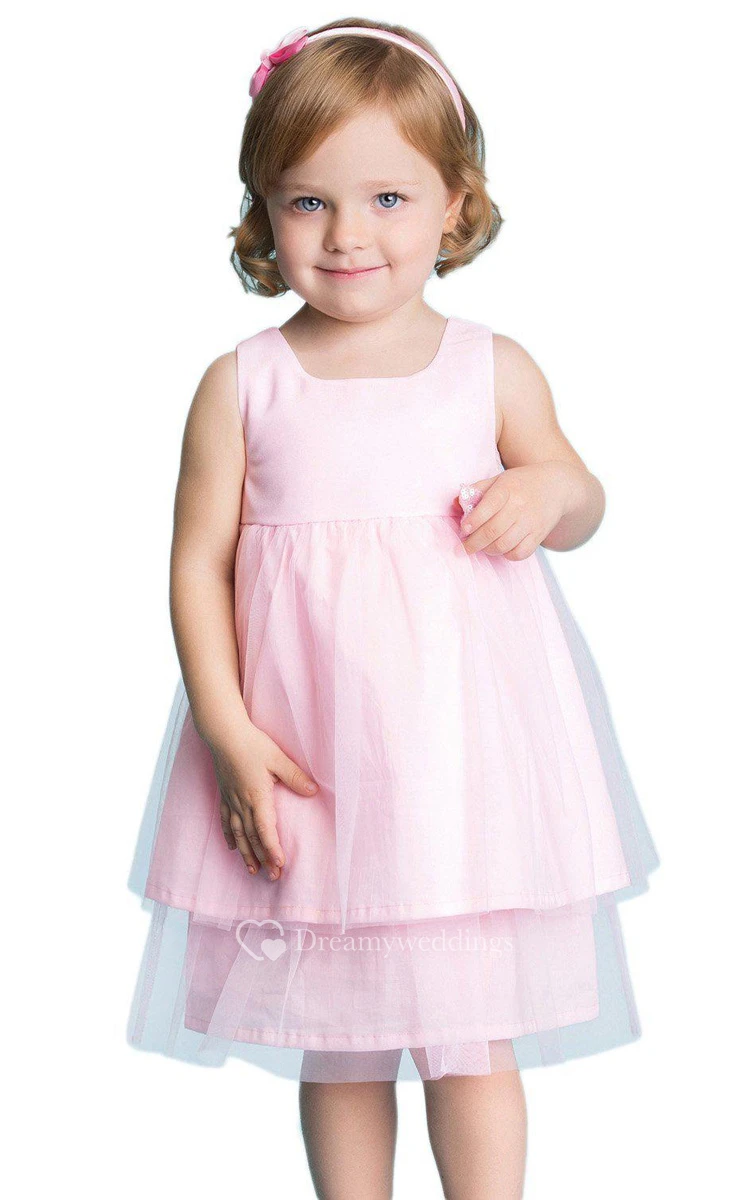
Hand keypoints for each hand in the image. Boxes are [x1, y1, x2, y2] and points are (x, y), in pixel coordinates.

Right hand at [208, 723, 318, 880]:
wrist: (223, 733)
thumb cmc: (251, 744)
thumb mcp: (278, 758)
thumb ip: (295, 776)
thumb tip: (313, 791)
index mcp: (257, 796)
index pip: (265, 829)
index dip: (272, 848)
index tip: (280, 864)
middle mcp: (242, 803)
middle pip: (252, 837)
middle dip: (263, 858)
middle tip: (272, 877)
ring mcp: (231, 800)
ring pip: (238, 834)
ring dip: (246, 854)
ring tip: (253, 870)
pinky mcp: (224, 794)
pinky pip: (225, 821)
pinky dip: (229, 836)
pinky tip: (233, 847)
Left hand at [459, 463, 573, 560]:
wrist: (558, 486)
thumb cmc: (521, 483)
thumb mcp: (499, 479)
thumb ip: (477, 490)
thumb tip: (456, 504)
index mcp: (507, 488)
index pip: (486, 508)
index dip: (472, 522)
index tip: (463, 529)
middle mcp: (519, 506)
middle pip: (492, 531)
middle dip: (473, 543)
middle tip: (463, 548)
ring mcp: (530, 522)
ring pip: (504, 544)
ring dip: (488, 550)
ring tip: (481, 547)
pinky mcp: (539, 534)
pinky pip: (520, 553)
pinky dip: (507, 555)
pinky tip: (501, 549)